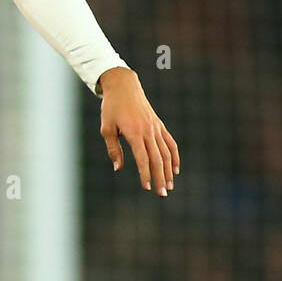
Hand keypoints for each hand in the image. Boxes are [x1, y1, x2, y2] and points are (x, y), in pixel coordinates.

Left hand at [98, 67, 179, 196]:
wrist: (124, 86)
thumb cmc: (111, 108)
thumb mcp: (106, 128)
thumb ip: (113, 149)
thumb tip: (118, 169)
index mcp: (134, 132)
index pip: (142, 158)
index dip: (145, 174)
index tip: (147, 187)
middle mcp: (148, 131)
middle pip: (157, 159)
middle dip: (160, 178)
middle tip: (162, 194)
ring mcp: (155, 128)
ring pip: (166, 153)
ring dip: (168, 171)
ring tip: (169, 186)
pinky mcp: (159, 125)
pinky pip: (170, 143)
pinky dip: (174, 156)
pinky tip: (175, 170)